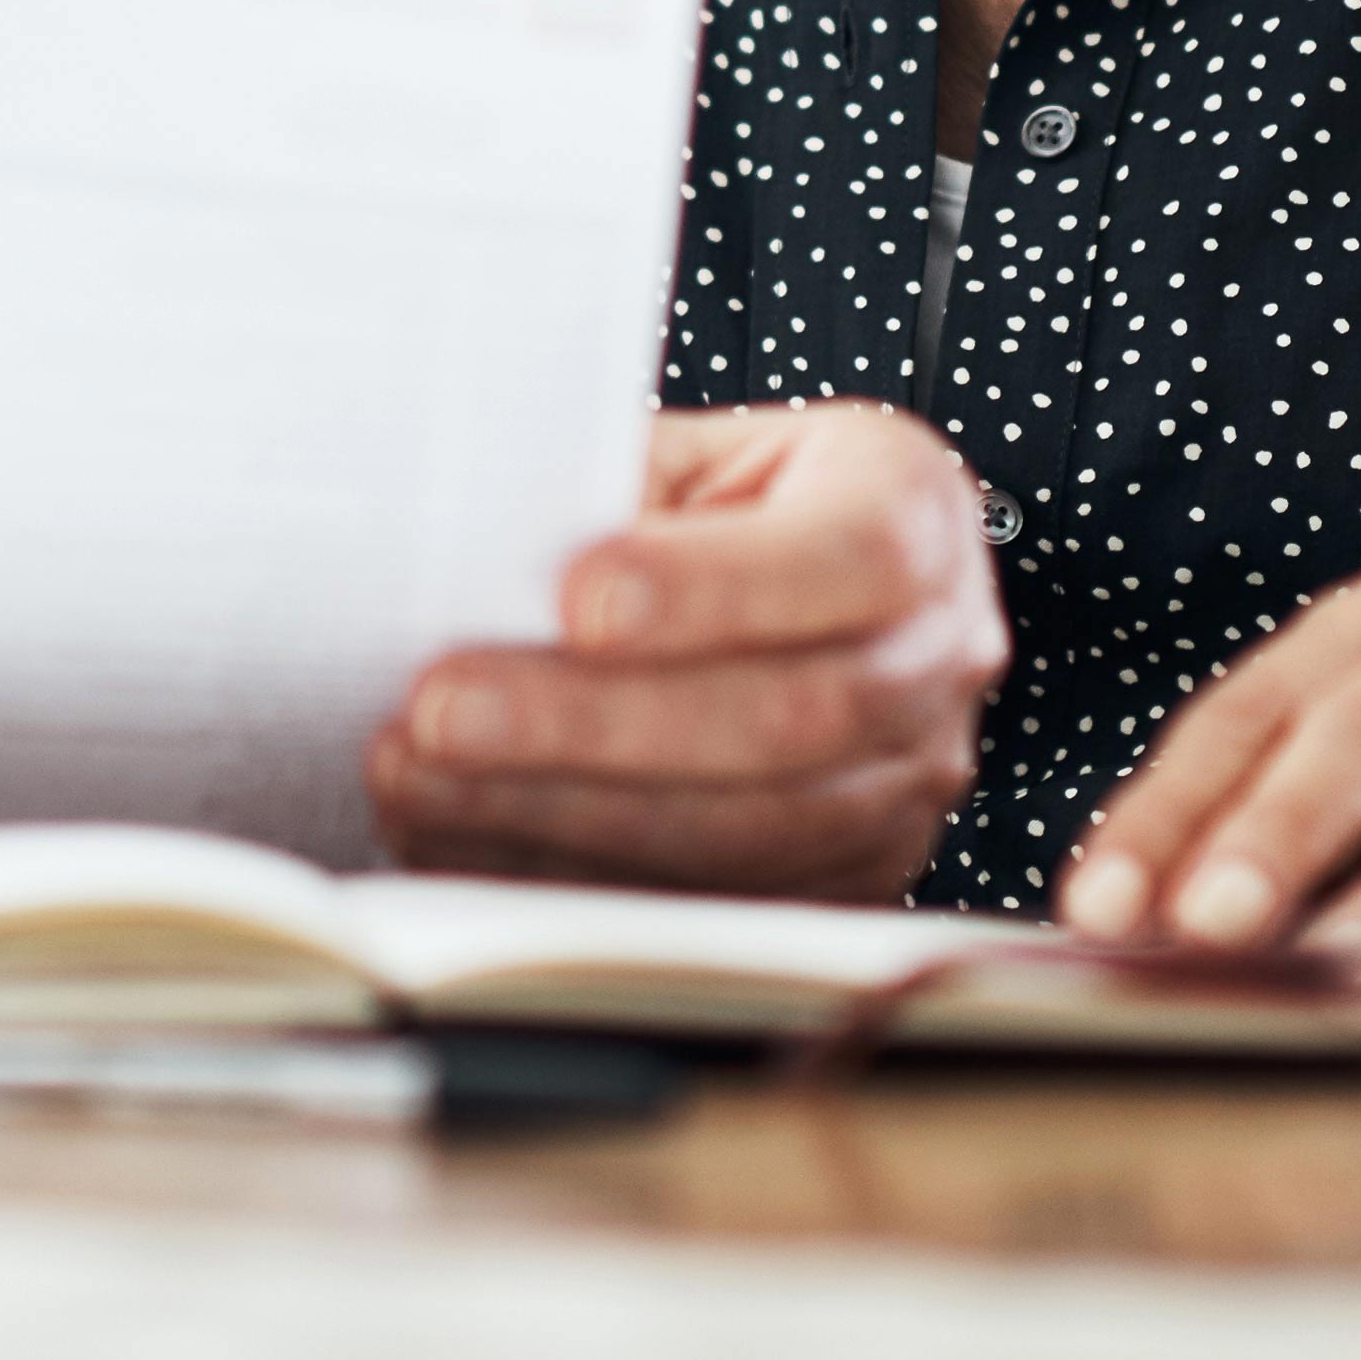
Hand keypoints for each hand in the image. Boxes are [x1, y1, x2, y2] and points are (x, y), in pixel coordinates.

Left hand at [366, 401, 1003, 897]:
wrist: (769, 583)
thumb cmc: (706, 504)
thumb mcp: (677, 459)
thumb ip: (609, 500)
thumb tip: (468, 564)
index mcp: (916, 510)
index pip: (853, 555)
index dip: (716, 588)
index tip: (578, 600)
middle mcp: (940, 654)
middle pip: (794, 714)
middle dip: (596, 722)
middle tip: (441, 709)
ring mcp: (910, 783)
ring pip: (752, 829)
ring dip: (563, 813)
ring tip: (419, 778)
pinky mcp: (849, 876)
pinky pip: (715, 900)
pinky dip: (574, 874)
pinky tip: (464, 837)